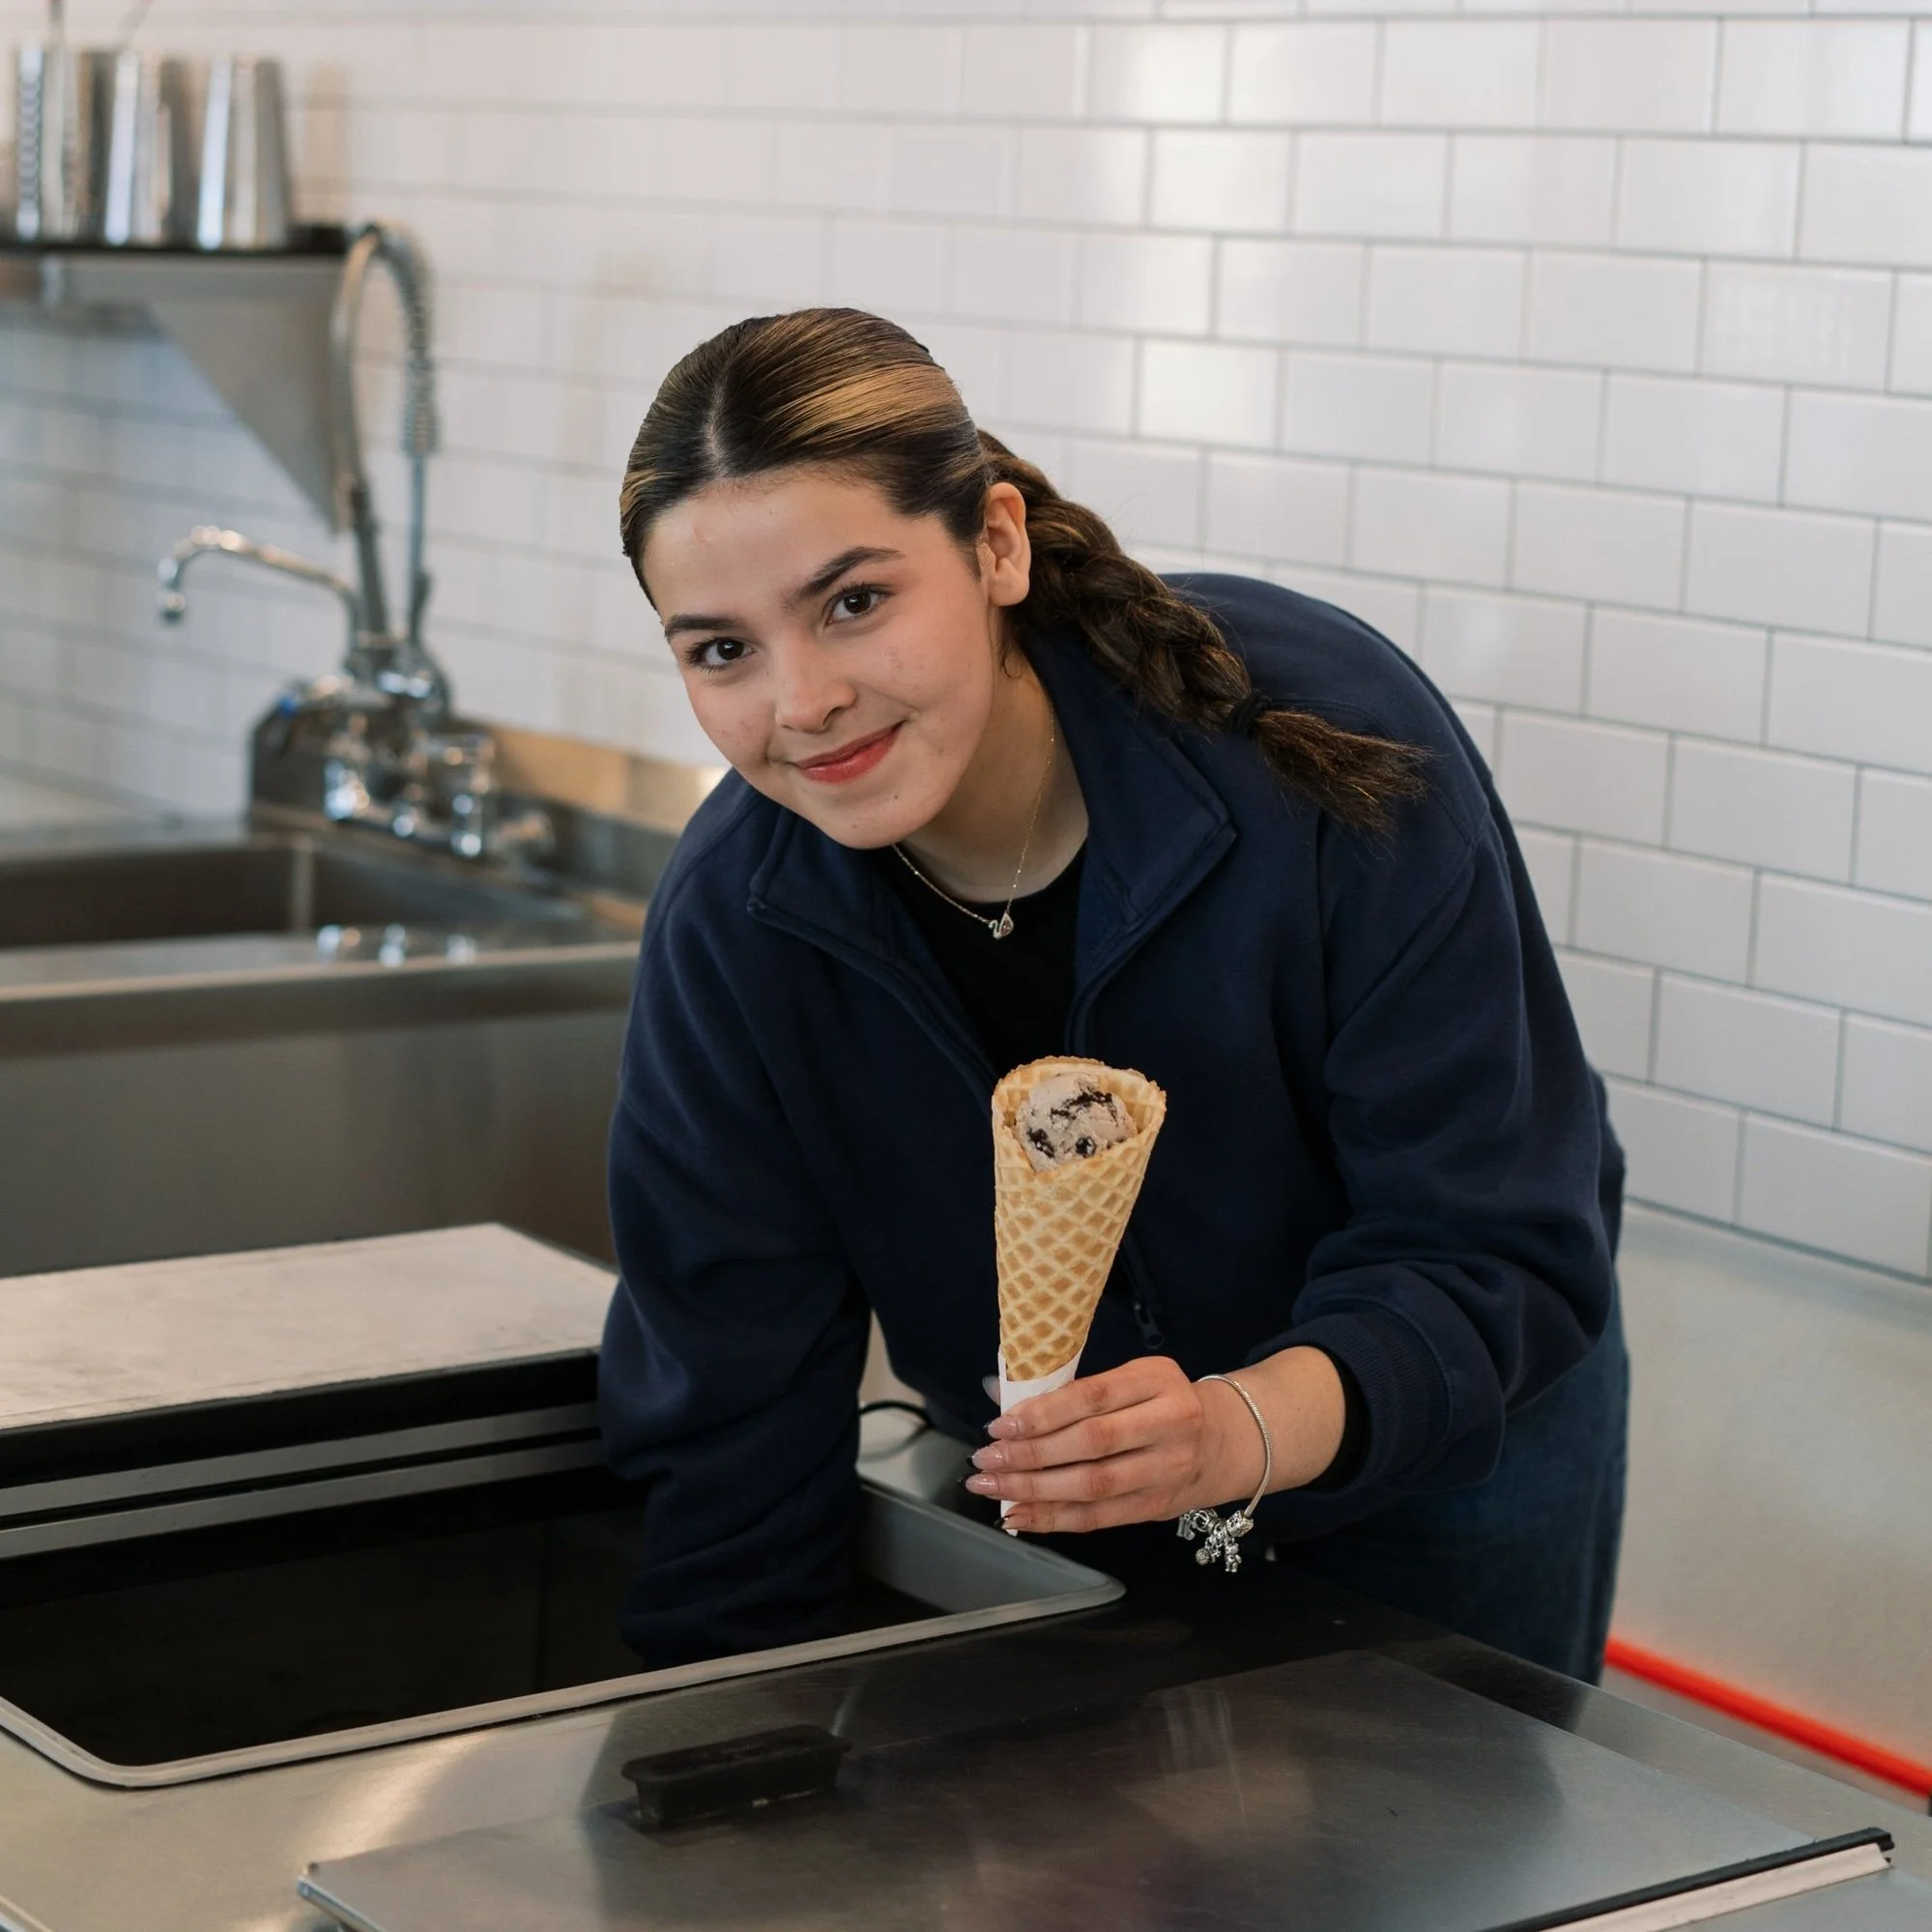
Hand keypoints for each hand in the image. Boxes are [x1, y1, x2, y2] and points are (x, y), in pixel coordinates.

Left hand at [964, 1356, 1263, 1534]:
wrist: (1225, 1439)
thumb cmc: (1160, 1402)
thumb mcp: (1129, 1380)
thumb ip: (1071, 1390)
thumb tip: (998, 1395)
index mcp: (1155, 1379)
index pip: (1092, 1397)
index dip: (1042, 1413)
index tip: (999, 1425)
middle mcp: (1169, 1422)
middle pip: (1091, 1444)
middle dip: (1031, 1455)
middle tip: (986, 1460)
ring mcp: (1168, 1469)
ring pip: (1094, 1486)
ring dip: (1035, 1491)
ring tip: (992, 1488)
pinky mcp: (1160, 1506)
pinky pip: (1101, 1518)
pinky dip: (1054, 1519)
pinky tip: (1019, 1516)